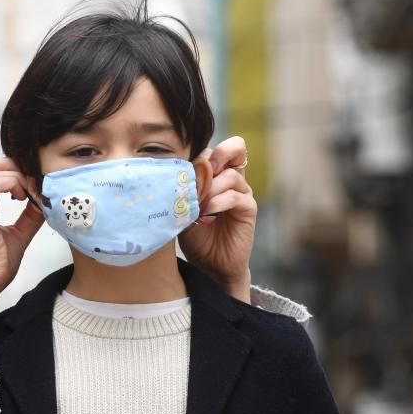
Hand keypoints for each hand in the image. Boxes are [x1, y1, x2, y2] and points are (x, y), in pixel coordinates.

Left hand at [179, 136, 255, 302]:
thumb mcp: (182, 210)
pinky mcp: (248, 209)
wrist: (211, 265)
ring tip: (196, 206)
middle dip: (215, 157)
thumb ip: (180, 192)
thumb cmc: (195, 236)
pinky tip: (205, 215)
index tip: (187, 167)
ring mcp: (242, 193)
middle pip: (235, 148)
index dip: (204, 152)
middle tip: (201, 174)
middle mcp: (233, 180)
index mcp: (217, 175)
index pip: (217, 148)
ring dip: (210, 189)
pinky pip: (236, 197)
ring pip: (230, 176)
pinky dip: (218, 203)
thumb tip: (165, 175)